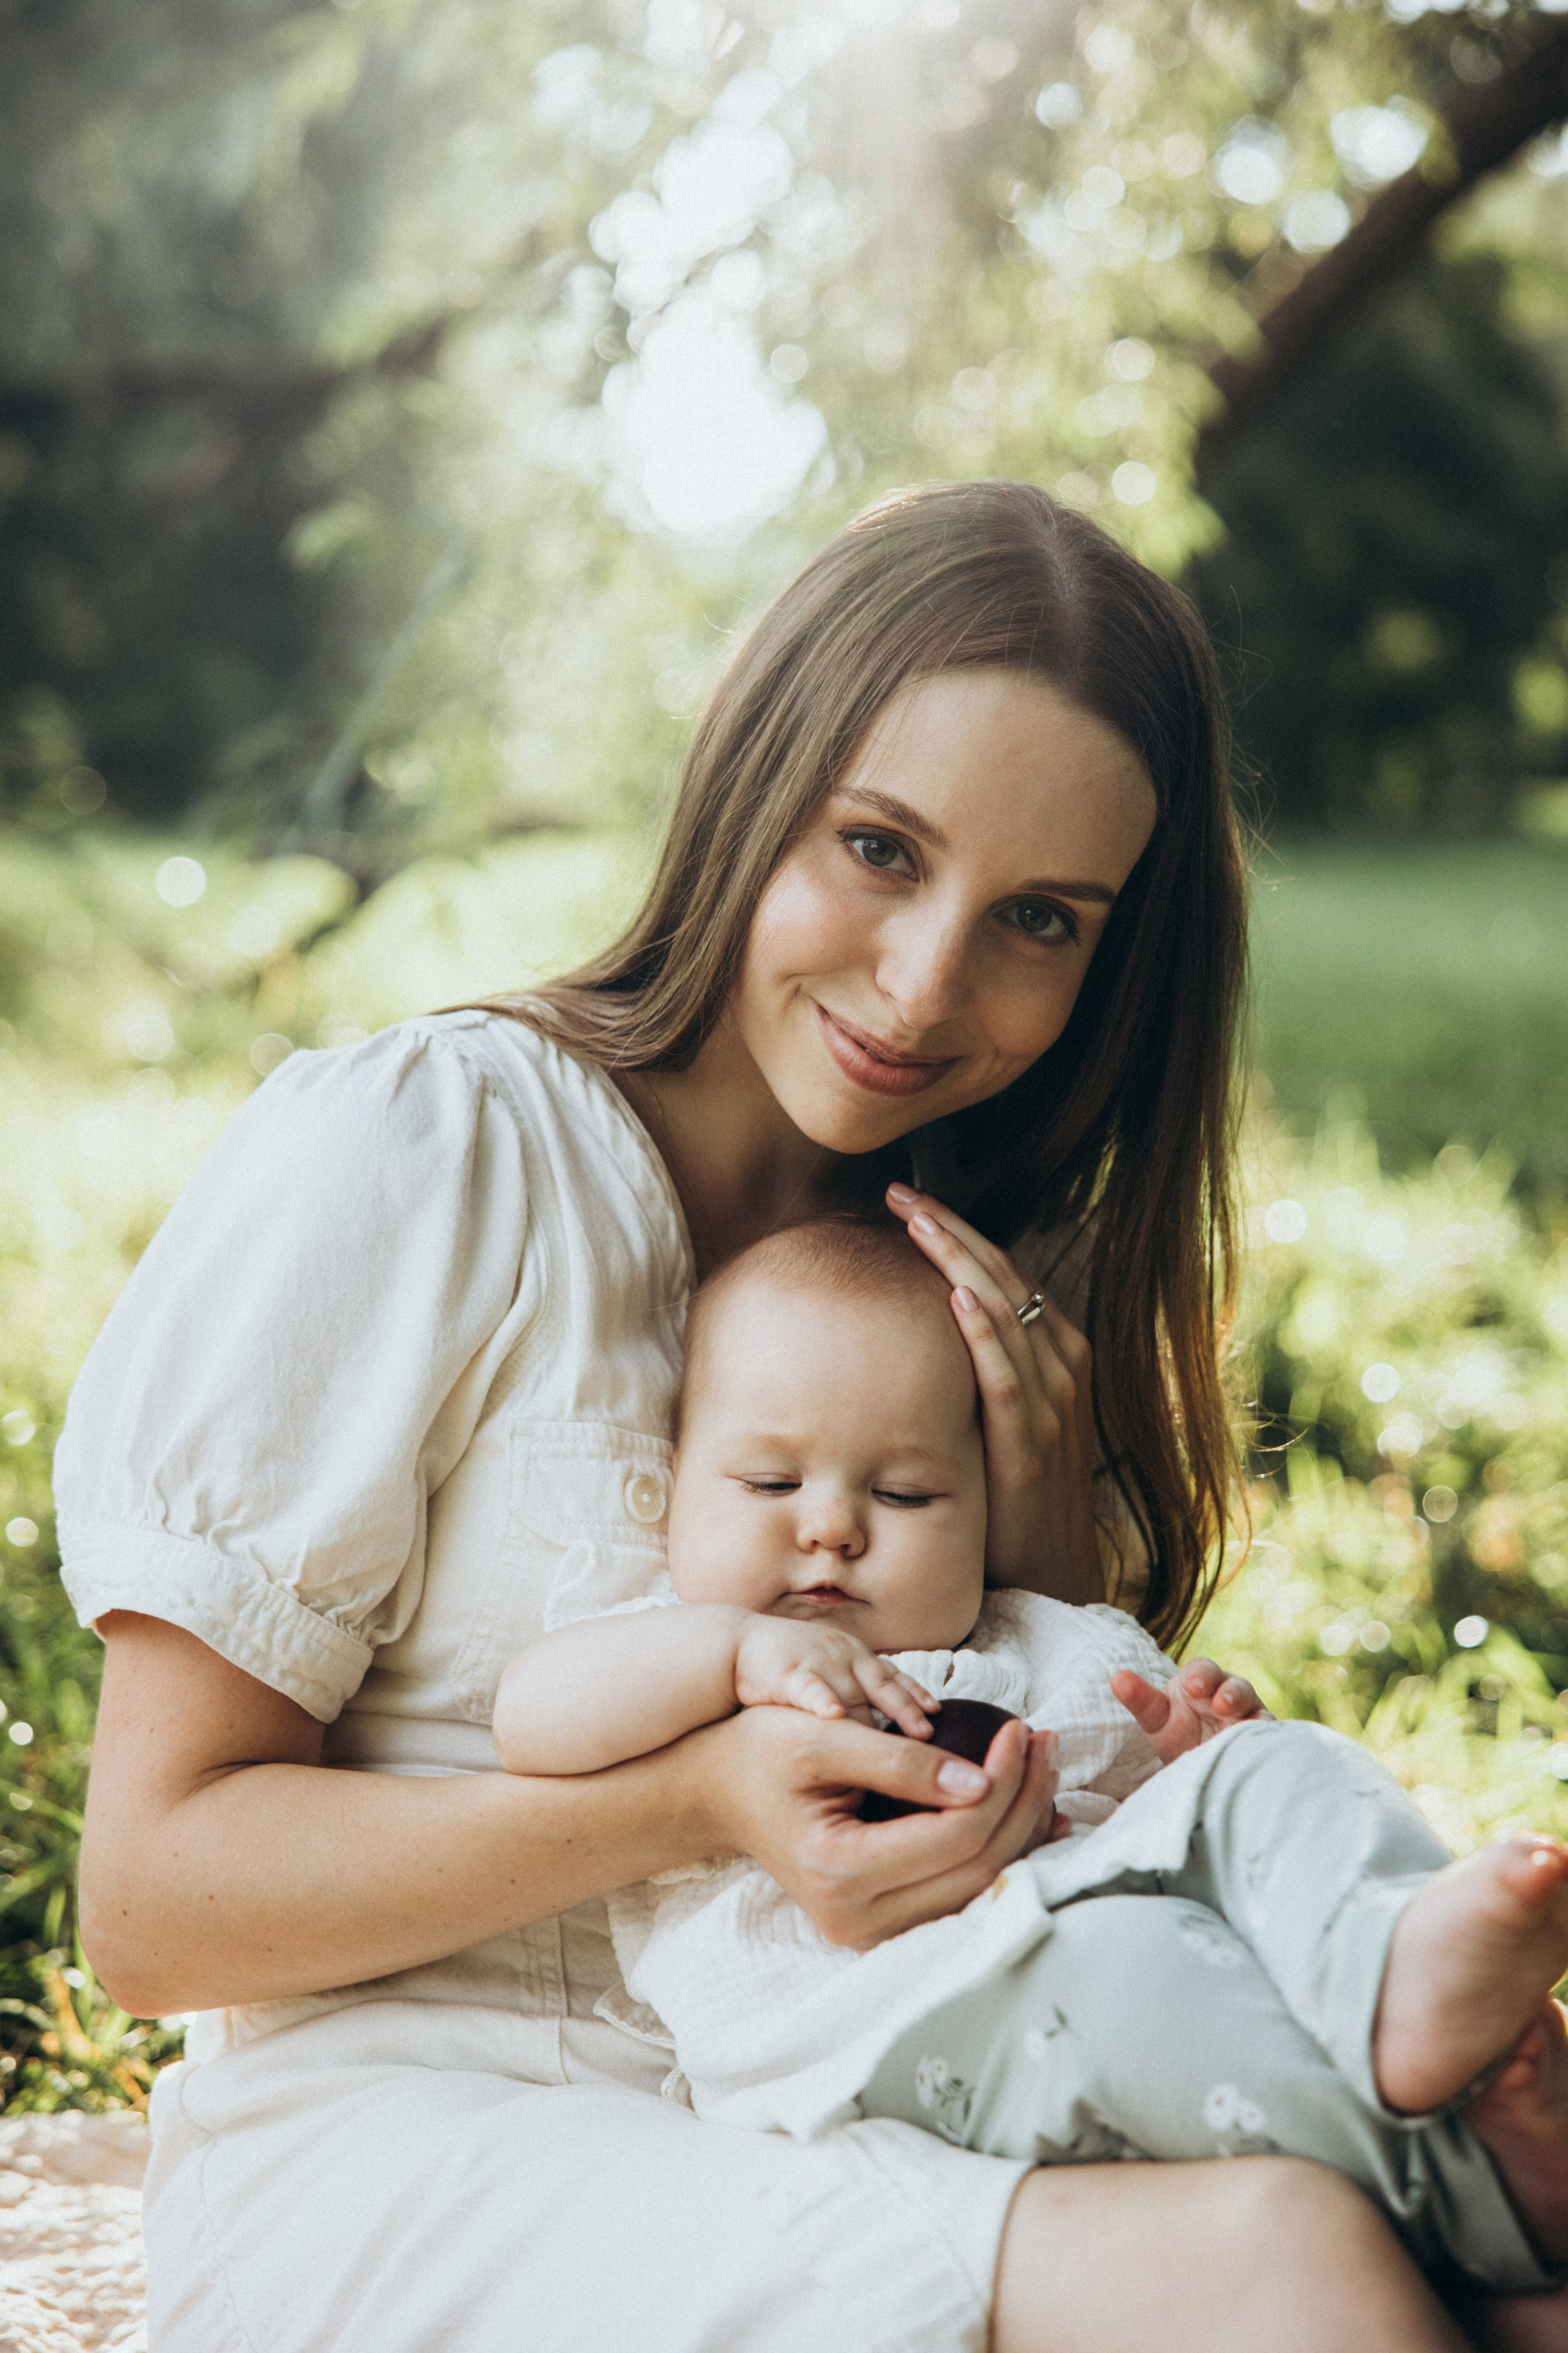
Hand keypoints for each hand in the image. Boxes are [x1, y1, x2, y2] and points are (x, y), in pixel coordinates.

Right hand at [697, 1707, 1058, 1948]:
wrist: (718, 1792)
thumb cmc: (762, 1753)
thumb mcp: (823, 1735)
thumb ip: (900, 1759)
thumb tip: (982, 1780)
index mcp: (840, 1872)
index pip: (956, 1835)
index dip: (1002, 1780)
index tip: (1021, 1727)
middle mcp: (858, 1920)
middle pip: (978, 1868)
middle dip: (1023, 1800)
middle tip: (1045, 1742)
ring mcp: (871, 1932)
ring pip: (979, 1888)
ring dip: (1021, 1827)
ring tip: (1044, 1768)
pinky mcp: (883, 1923)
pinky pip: (961, 1892)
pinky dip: (1000, 1850)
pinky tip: (1028, 1811)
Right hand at [734, 1617, 935, 1736]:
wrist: (731, 1646)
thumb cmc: (784, 1668)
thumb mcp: (829, 1672)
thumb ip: (858, 1693)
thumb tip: (894, 1730)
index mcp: (854, 1657)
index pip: (893, 1678)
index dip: (915, 1697)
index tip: (936, 1716)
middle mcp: (842, 1658)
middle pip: (881, 1688)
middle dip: (905, 1711)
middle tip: (928, 1736)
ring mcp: (816, 1664)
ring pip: (851, 1692)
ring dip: (876, 1712)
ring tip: (897, 1738)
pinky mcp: (785, 1674)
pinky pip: (808, 1688)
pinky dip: (822, 1701)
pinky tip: (834, 1716)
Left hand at [886, 1182, 1098, 1600]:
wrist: (1049, 1566)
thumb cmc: (1011, 1486)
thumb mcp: (999, 1412)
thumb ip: (975, 1366)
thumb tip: (913, 1319)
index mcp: (1056, 1351)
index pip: (1006, 1272)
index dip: (959, 1231)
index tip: (908, 1201)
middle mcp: (1061, 1367)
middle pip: (1004, 1277)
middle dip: (951, 1230)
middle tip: (898, 1193)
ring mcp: (1051, 1405)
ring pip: (1006, 1313)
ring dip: (960, 1262)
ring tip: (917, 1222)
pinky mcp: (1031, 1444)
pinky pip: (1008, 1378)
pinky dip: (985, 1334)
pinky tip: (956, 1296)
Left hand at [1110, 1657, 1269, 1763]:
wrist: (1202, 1769)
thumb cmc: (1178, 1734)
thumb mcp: (1157, 1719)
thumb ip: (1140, 1700)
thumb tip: (1116, 1679)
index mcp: (1201, 1683)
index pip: (1202, 1670)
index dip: (1200, 1675)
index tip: (1193, 1686)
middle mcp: (1229, 1695)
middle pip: (1236, 1686)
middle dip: (1230, 1692)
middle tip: (1220, 1704)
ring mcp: (1250, 1719)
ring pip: (1257, 1710)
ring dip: (1250, 1715)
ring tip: (1239, 1725)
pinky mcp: (1263, 1742)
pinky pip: (1271, 1738)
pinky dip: (1267, 1740)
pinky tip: (1261, 1747)